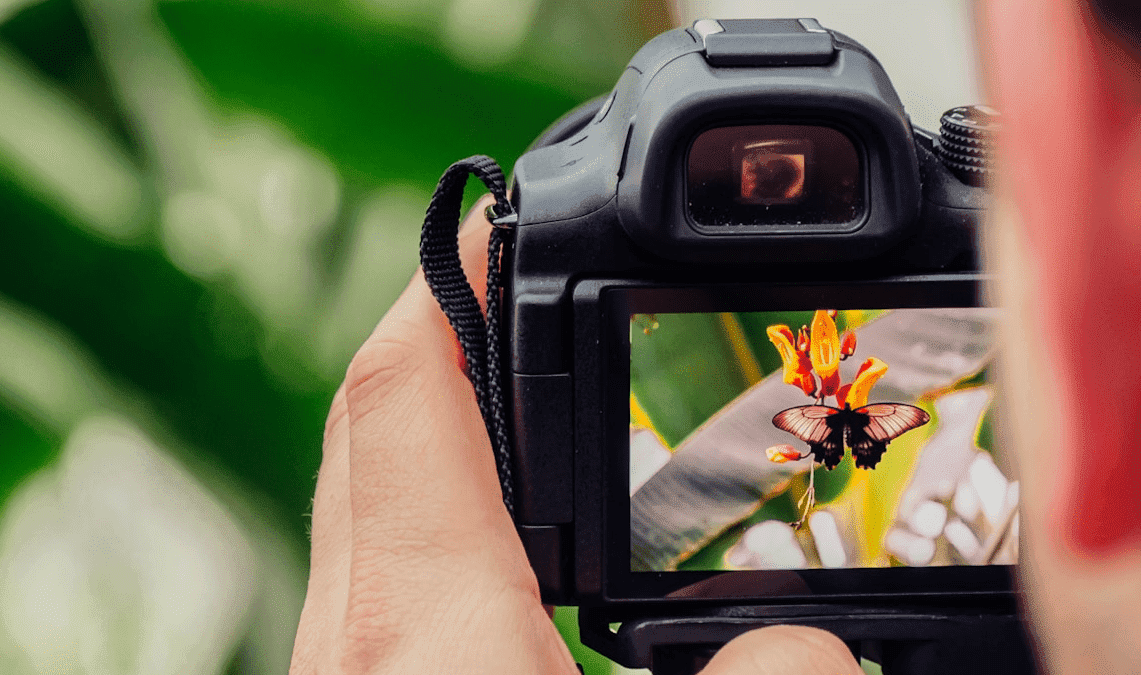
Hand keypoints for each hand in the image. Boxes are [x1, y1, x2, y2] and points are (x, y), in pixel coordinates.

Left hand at [289, 197, 862, 673]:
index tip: (508, 219)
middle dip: (447, 334)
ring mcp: (347, 665)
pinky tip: (509, 546)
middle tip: (525, 290)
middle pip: (375, 424)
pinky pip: (381, 564)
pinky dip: (438, 511)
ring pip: (368, 496)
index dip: (456, 281)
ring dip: (441, 424)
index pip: (407, 390)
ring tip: (532, 397)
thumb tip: (813, 644)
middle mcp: (358, 636)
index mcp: (427, 627)